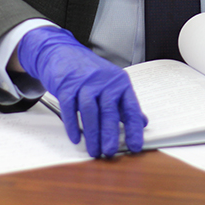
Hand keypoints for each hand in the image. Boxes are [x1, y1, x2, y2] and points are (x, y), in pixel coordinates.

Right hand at [17, 27, 146, 157]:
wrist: (63, 52)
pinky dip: (73, 125)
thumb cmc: (88, 71)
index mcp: (120, 82)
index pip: (131, 108)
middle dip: (110, 134)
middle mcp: (104, 81)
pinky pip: (70, 108)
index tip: (135, 146)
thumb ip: (125, 104)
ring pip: (90, 111)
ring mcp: (85, 82)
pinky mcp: (67, 85)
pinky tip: (76, 138)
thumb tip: (142, 122)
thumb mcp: (111, 84)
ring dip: (92, 134)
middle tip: (110, 152)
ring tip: (94, 150)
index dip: (134, 128)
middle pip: (109, 111)